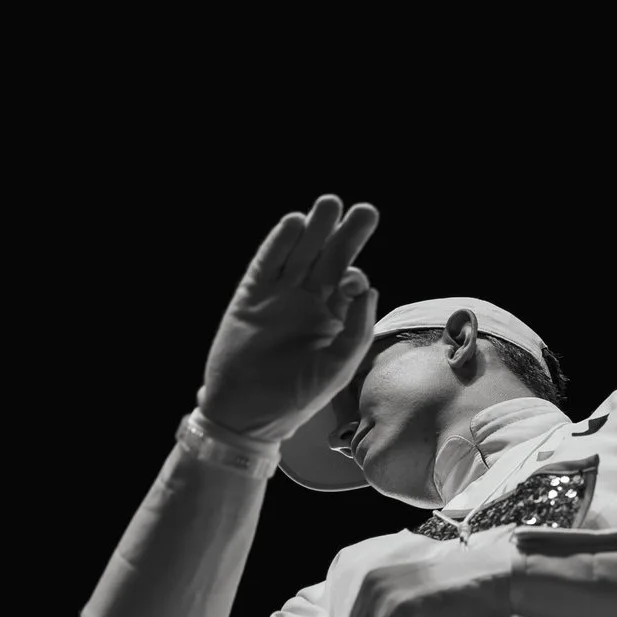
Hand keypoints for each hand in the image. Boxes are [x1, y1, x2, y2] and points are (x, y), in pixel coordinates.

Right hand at [198, 194, 379, 441]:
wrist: (248, 411)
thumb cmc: (298, 394)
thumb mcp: (337, 365)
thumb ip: (356, 328)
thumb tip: (368, 288)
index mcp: (335, 316)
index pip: (351, 284)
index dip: (354, 275)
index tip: (352, 278)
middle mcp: (310, 300)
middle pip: (331, 259)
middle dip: (347, 236)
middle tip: (364, 211)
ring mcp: (281, 295)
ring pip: (301, 254)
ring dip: (315, 230)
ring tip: (330, 205)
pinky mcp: (252, 294)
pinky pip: (268, 262)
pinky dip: (279, 243)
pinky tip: (294, 223)